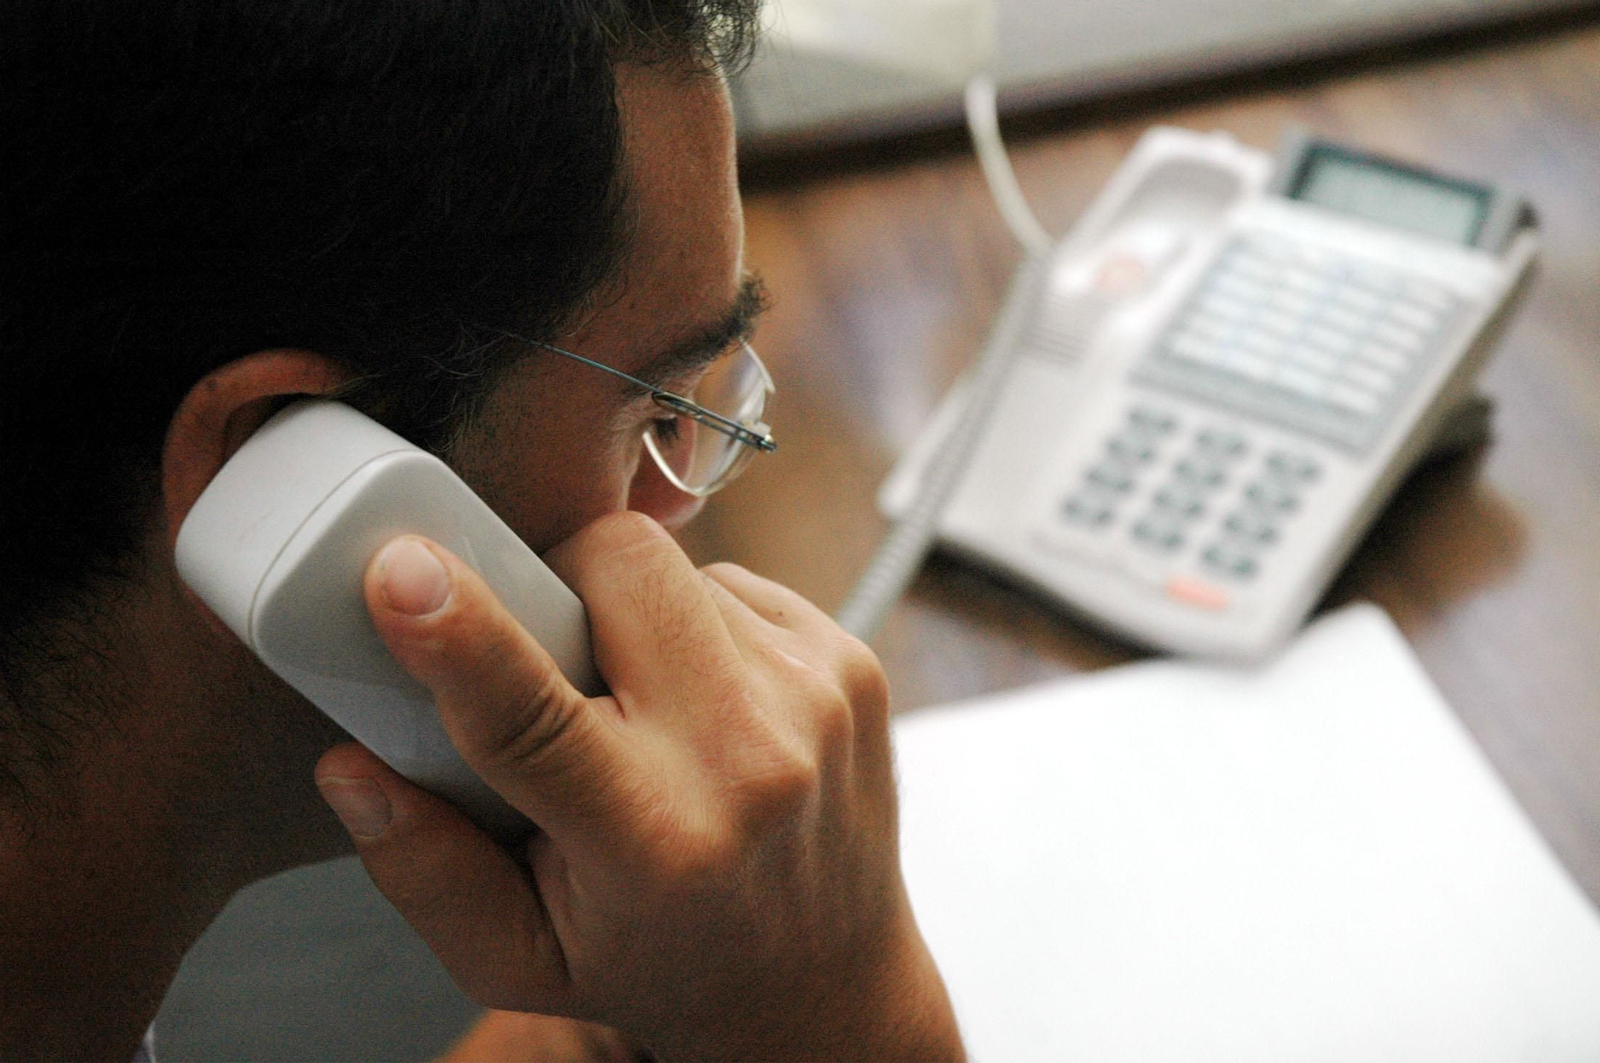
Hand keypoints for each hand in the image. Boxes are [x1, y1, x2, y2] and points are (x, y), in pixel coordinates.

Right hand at [315, 513, 961, 1060]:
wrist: (824, 984)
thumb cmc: (664, 963)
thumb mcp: (522, 956)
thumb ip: (425, 869)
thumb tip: (349, 765)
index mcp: (652, 843)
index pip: (532, 716)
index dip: (457, 633)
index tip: (400, 570)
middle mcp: (749, 760)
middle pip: (618, 566)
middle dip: (557, 581)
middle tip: (551, 652)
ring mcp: (815, 698)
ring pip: (676, 564)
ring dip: (633, 613)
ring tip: (641, 702)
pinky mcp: (853, 662)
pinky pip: (734, 584)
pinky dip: (697, 624)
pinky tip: (701, 702)